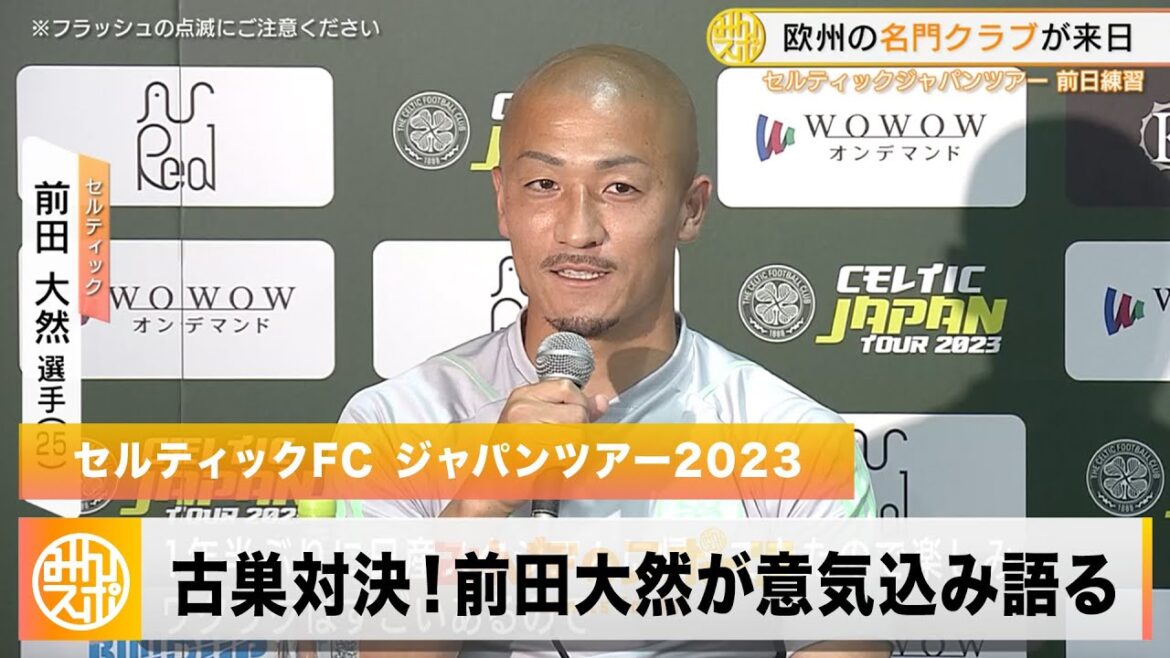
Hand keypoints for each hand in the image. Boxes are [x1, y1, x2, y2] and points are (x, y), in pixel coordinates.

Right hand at [441, 380, 608, 518]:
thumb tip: (602, 401)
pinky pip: (569, 453)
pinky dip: (569, 462)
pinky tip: (553, 464)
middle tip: (561, 444)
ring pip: (577, 432)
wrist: (492, 486)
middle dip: (579, 429)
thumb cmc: (515, 456)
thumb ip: (573, 409)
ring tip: (555, 454)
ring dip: (575, 447)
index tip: (571, 421)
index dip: (578, 406)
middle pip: (577, 410)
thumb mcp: (539, 422)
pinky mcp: (531, 451)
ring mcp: (525, 428)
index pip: (568, 387)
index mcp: (523, 395)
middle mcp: (522, 407)